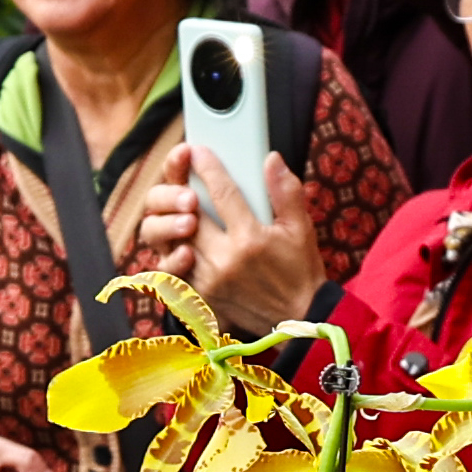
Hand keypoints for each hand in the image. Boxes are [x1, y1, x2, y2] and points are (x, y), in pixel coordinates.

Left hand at [135, 145, 323, 334]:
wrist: (297, 320)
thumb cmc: (300, 272)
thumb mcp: (300, 229)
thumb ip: (286, 192)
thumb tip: (271, 160)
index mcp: (251, 239)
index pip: (222, 193)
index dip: (207, 167)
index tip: (198, 151)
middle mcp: (225, 260)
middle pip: (188, 215)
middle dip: (181, 191)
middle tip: (185, 179)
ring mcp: (208, 281)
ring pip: (174, 241)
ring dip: (172, 221)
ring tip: (181, 211)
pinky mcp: (200, 297)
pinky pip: (172, 269)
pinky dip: (171, 252)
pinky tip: (179, 240)